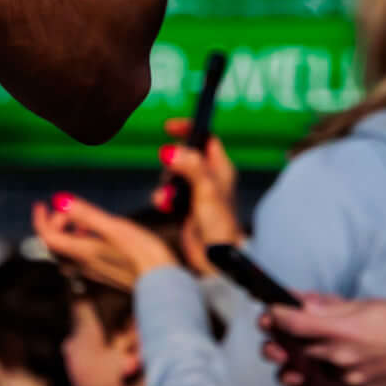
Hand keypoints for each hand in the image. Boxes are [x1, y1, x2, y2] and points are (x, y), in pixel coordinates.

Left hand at [32, 191, 176, 291]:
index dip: (40, 219)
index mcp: (82, 252)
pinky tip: (97, 233)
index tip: (42, 203)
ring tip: (80, 218)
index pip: (47, 238)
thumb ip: (86, 214)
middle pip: (55, 246)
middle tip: (65, 209)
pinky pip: (82, 257)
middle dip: (53, 224)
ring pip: (68, 252)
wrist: (164, 284)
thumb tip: (58, 199)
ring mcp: (96, 270)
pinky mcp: (107, 272)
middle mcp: (84, 264)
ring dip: (67, 233)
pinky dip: (81, 241)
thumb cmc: (143, 253)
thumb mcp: (114, 228)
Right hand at [159, 125, 241, 261]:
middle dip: (172, 164)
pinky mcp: (185, 207)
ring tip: (169, 198)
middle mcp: (209, 178)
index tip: (169, 128)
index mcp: (221, 169)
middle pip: (183, 156)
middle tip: (172, 175)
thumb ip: (192, 167)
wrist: (215, 258)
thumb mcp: (207, 190)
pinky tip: (165, 205)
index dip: (189, 129)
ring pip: (173, 176)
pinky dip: (164, 198)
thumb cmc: (220, 225)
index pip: (206, 138)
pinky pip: (168, 194)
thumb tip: (172, 152)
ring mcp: (197, 192)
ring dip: (166, 185)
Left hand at [260, 295, 385, 385]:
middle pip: (296, 349)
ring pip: (308, 372)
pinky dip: (310, 384)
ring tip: (282, 353)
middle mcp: (343, 358)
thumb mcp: (367, 303)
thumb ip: (329, 305)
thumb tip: (302, 301)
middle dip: (280, 337)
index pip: (296, 324)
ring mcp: (350, 380)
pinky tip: (300, 376)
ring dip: (292, 361)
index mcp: (344, 330)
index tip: (269, 311)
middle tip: (271, 329)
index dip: (276, 316)